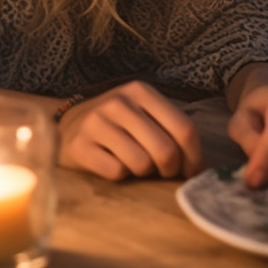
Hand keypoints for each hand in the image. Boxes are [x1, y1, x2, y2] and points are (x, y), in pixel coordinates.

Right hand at [56, 80, 201, 180]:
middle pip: (166, 151)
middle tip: (161, 171)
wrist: (68, 123)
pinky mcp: (80, 145)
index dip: (193, 157)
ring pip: (142, 164)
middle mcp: (119, 102)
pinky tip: (112, 163)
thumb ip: (170, 129)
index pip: (184, 129)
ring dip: (142, 173)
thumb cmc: (117, 123)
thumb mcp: (143, 113)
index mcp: (141, 91)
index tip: (189, 171)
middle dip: (169, 170)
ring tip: (133, 163)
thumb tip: (199, 166)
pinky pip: (117, 172)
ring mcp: (97, 122)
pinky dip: (120, 175)